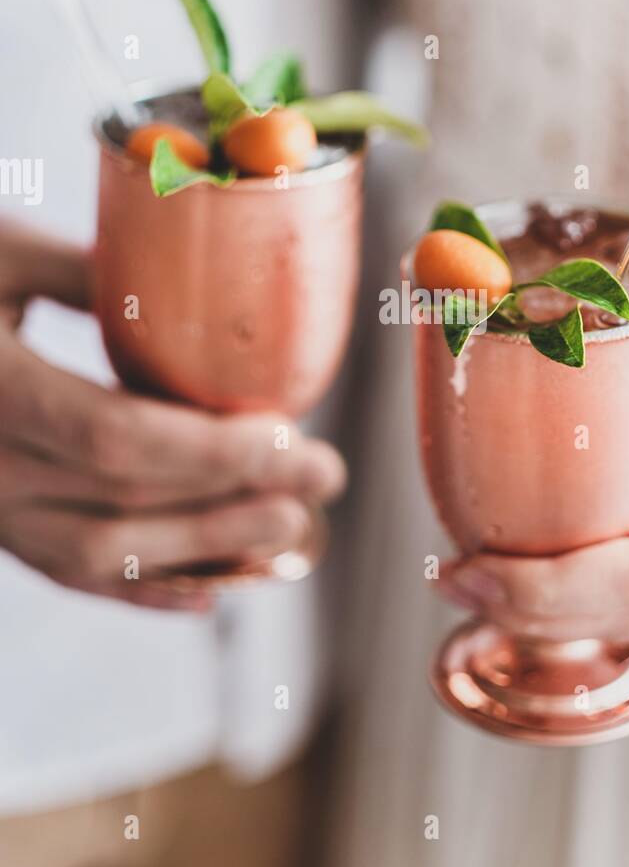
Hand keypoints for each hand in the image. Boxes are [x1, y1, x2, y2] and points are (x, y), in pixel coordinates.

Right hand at [0, 221, 345, 611]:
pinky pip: (65, 574)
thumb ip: (88, 274)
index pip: (113, 440)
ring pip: (101, 555)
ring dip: (207, 553)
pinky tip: (212, 592)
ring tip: (293, 538)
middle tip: (326, 481)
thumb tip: (196, 284)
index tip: (291, 434)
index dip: (209, 450)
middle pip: (125, 506)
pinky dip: (143, 590)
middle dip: (237, 501)